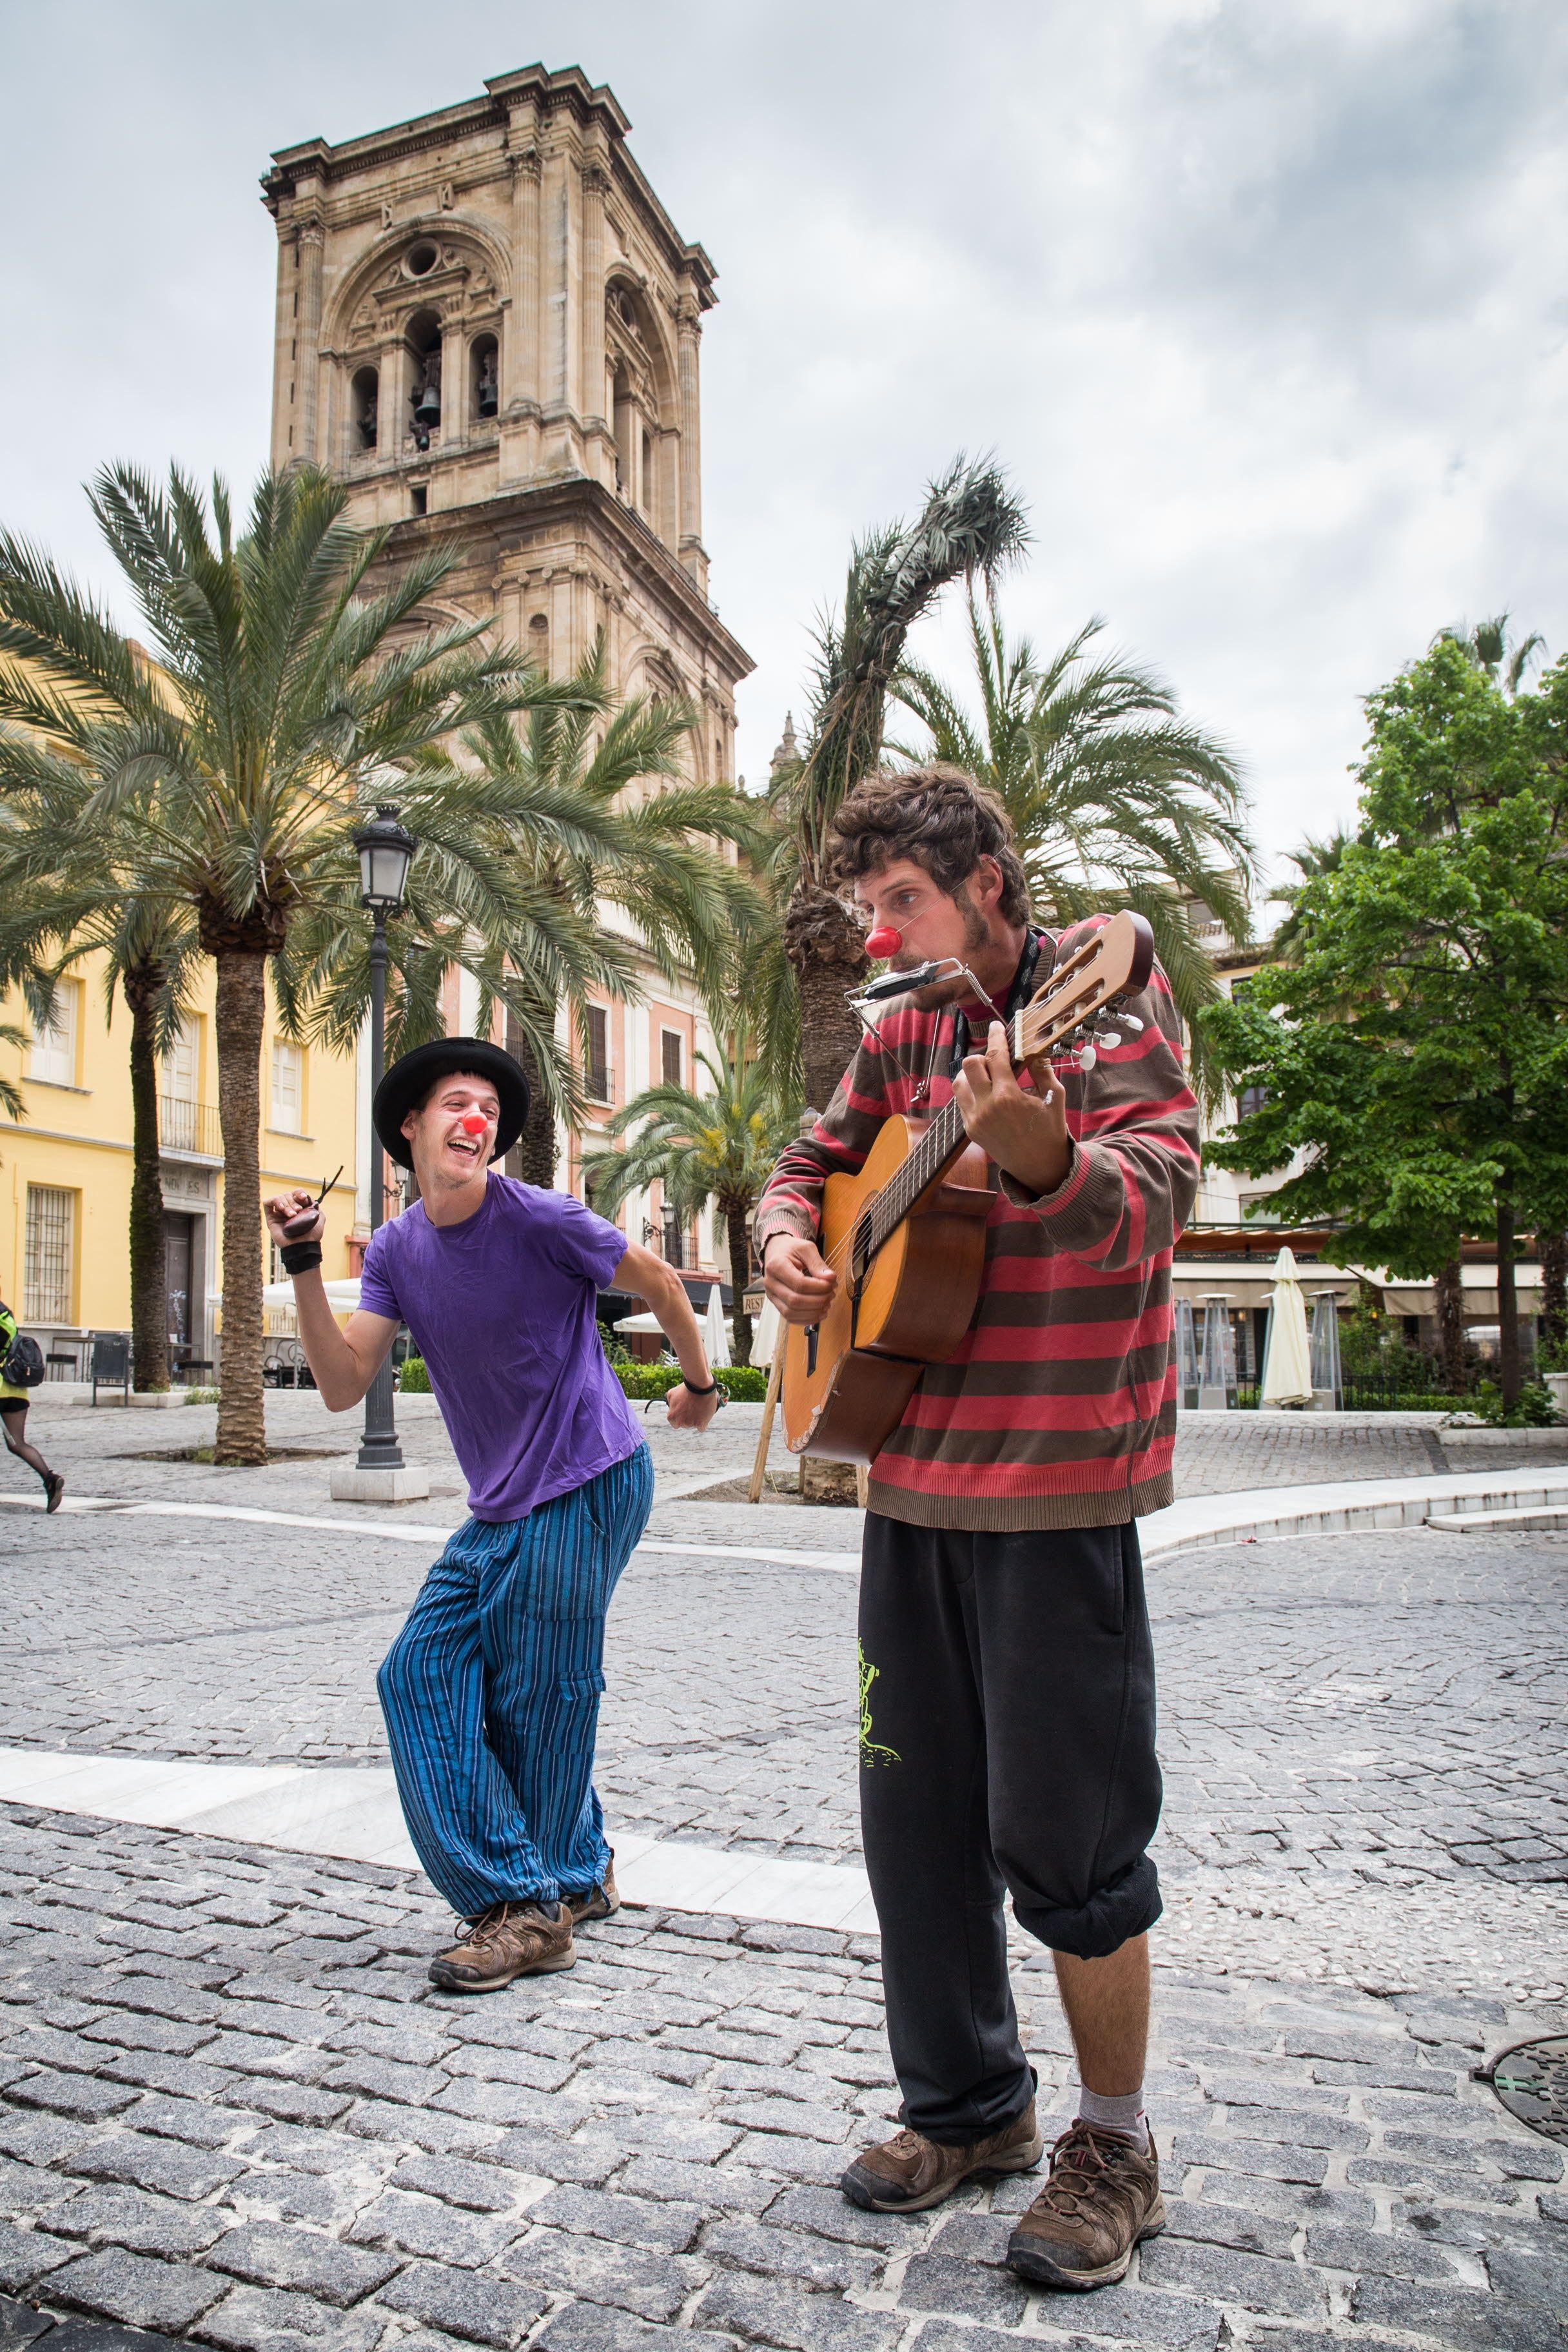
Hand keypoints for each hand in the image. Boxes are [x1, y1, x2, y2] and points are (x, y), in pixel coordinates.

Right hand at [264, 1189, 322, 1246]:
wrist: (303, 1246)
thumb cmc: (312, 1235)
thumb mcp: (319, 1217)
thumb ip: (315, 1206)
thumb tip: (309, 1198)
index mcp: (299, 1208)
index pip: (296, 1193)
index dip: (299, 1193)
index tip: (304, 1198)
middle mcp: (288, 1210)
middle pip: (287, 1195)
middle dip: (293, 1201)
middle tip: (298, 1211)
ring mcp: (279, 1214)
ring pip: (279, 1198)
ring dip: (286, 1204)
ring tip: (292, 1215)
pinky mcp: (270, 1218)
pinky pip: (267, 1202)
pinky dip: (275, 1201)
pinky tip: (281, 1209)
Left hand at [667, 1380, 720, 1430]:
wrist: (699, 1386)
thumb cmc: (686, 1388)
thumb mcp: (672, 1393)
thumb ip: (670, 1402)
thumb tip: (671, 1407)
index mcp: (671, 1416)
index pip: (675, 1423)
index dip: (680, 1417)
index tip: (684, 1412)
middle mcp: (680, 1422)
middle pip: (684, 1424)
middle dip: (688, 1418)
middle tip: (692, 1408)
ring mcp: (691, 1423)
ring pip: (693, 1426)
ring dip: (695, 1420)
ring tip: (699, 1409)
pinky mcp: (701, 1423)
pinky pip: (702, 1428)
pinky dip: (703, 1423)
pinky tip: (704, 1416)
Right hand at [763, 1233, 837, 1324]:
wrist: (776, 1252)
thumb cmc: (791, 1249)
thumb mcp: (806, 1248)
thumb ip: (818, 1264)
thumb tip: (831, 1278)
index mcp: (776, 1266)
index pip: (799, 1284)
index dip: (819, 1287)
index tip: (832, 1283)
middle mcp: (770, 1283)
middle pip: (795, 1301)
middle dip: (818, 1301)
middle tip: (831, 1294)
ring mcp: (771, 1295)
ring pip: (791, 1313)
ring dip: (813, 1312)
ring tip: (827, 1303)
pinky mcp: (776, 1304)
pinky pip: (790, 1318)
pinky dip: (806, 1319)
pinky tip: (819, 1313)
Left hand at [954, 1021, 1072, 1196]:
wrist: (1038, 1166)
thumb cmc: (1050, 1130)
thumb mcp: (1055, 1097)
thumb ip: (1043, 1071)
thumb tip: (1034, 1049)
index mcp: (1008, 1096)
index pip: (995, 1056)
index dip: (996, 1037)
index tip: (996, 1026)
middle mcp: (986, 1106)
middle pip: (969, 1065)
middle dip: (982, 1056)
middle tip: (997, 1059)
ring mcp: (974, 1119)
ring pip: (959, 1082)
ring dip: (971, 1073)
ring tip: (990, 1076)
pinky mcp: (969, 1129)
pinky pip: (961, 1100)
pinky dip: (971, 1090)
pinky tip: (987, 1092)